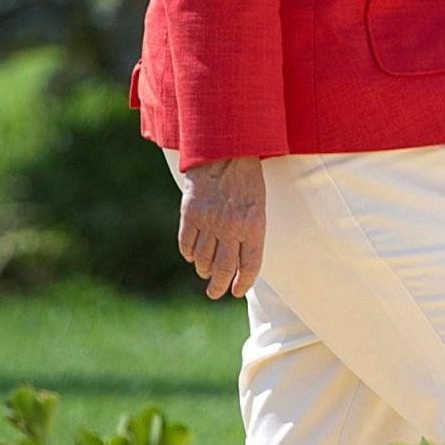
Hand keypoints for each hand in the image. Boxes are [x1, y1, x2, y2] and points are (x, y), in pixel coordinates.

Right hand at [174, 156, 266, 299]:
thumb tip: (242, 259)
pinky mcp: (190, 215)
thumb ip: (250, 231)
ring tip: (205, 272)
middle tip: (215, 293)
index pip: (250, 265)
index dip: (243, 282)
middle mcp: (232, 228)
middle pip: (224, 269)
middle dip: (219, 286)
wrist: (225, 151)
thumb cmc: (246, 178)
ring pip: (203, 259)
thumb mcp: (258, 204)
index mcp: (254, 225)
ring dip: (204, 269)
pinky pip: (187, 244)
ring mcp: (210, 222)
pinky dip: (188, 253)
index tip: (236, 291)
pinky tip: (191, 255)